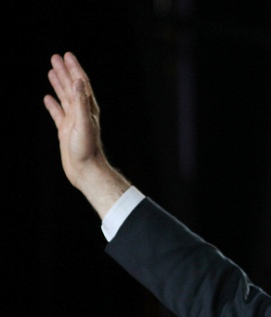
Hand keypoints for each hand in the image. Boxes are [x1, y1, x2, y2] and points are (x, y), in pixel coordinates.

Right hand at [44, 52, 129, 217]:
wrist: (86, 171)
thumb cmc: (87, 149)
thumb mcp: (84, 123)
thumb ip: (81, 103)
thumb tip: (78, 82)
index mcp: (88, 109)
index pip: (81, 84)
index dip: (74, 69)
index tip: (67, 55)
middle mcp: (82, 113)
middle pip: (72, 87)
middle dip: (65, 71)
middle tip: (56, 57)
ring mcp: (73, 121)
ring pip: (64, 97)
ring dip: (58, 84)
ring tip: (52, 71)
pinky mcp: (66, 131)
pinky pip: (58, 113)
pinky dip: (53, 104)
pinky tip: (47, 98)